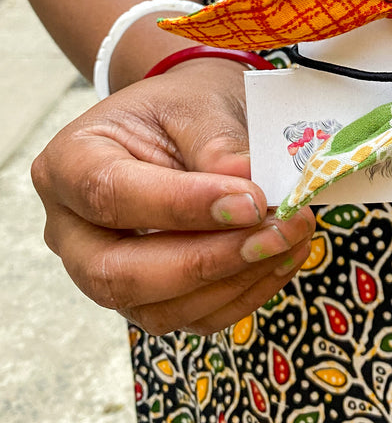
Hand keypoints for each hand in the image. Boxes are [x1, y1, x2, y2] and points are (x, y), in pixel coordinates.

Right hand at [31, 59, 314, 334]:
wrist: (188, 125)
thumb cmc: (185, 108)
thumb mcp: (198, 104)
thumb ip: (218, 146)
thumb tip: (247, 190)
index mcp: (68, 164)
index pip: (110, 195)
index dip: (181, 206)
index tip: (251, 200)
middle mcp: (72, 231)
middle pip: (119, 273)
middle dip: (207, 261)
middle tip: (278, 231)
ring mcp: (105, 274)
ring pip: (158, 309)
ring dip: (235, 281)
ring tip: (293, 238)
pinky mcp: (148, 300)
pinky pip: (193, 319)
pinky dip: (245, 294)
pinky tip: (284, 257)